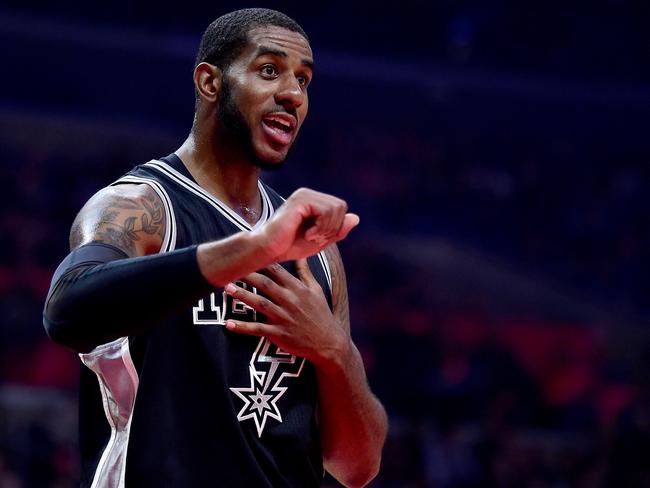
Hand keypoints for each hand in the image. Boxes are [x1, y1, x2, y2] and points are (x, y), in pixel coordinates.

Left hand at [223, 259, 347, 368]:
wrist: (328, 342)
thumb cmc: (321, 314)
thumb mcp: (316, 290)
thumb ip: (305, 272)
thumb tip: (300, 254)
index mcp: (297, 289)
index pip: (277, 271)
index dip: (262, 262)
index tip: (247, 254)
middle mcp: (289, 301)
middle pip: (265, 285)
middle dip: (248, 276)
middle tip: (230, 268)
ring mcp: (283, 318)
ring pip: (260, 304)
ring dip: (243, 296)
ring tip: (227, 288)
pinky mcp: (279, 334)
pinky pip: (258, 329)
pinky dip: (243, 327)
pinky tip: (229, 324)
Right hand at [253, 188, 358, 261]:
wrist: (268, 250)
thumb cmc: (289, 246)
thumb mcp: (320, 240)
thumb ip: (337, 230)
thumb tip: (356, 218)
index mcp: (313, 201)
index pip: (340, 208)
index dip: (336, 226)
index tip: (320, 238)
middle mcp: (308, 194)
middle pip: (341, 206)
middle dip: (333, 227)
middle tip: (316, 238)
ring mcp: (303, 195)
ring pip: (335, 208)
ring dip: (327, 228)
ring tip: (311, 237)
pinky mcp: (300, 201)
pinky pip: (325, 211)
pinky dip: (321, 227)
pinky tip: (307, 234)